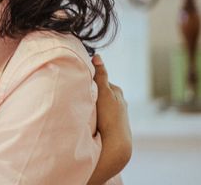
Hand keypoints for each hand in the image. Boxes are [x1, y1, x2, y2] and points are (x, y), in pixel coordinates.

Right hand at [88, 54, 131, 183]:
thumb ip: (100, 75)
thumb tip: (97, 56)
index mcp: (117, 91)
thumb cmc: (109, 117)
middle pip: (102, 91)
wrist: (116, 143)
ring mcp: (119, 112)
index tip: (80, 83)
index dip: (89, 81)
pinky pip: (104, 114)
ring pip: (103, 103)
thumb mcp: (103, 92)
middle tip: (82, 97)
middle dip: (93, 92)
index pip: (100, 80)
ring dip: (95, 104)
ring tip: (86, 109)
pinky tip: (93, 120)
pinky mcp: (116, 124)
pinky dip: (98, 114)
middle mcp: (120, 100)